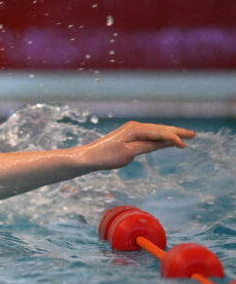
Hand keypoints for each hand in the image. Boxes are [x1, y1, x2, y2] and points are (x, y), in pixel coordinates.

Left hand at [78, 121, 194, 170]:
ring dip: (171, 133)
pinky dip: (161, 137)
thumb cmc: (107, 156)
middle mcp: (135, 126)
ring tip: (185, 135)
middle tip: (193, 134)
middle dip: (177, 132)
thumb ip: (148, 146)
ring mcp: (132, 130)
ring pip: (156, 131)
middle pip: (160, 129)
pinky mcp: (129, 136)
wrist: (88, 156)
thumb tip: (165, 142)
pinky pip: (150, 135)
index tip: (184, 145)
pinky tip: (168, 139)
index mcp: (135, 129)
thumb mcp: (130, 153)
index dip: (173, 138)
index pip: (159, 133)